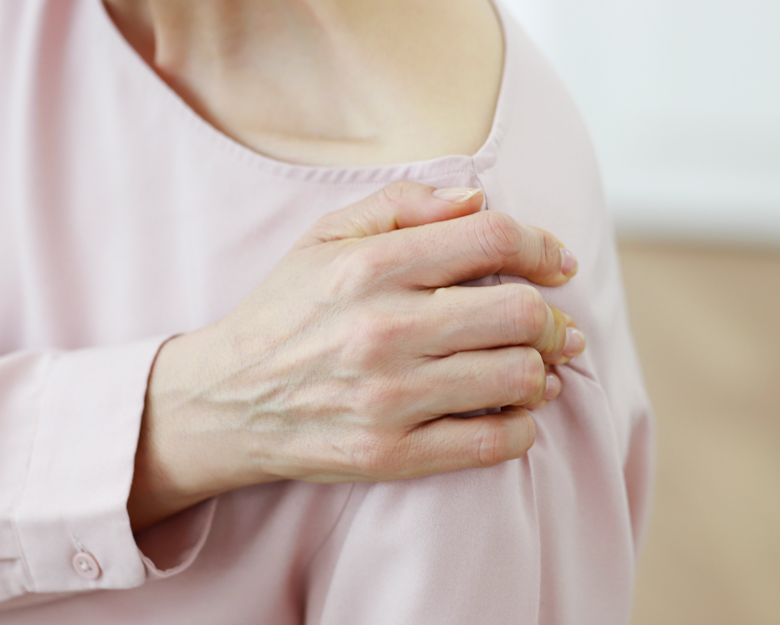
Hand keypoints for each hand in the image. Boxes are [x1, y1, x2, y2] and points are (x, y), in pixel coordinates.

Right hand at [129, 182, 584, 528]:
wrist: (221, 402)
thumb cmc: (284, 312)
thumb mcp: (324, 238)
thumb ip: (403, 204)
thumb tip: (478, 199)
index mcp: (370, 266)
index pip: (491, 239)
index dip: (541, 247)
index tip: (558, 264)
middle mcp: (382, 329)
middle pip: (518, 313)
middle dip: (552, 318)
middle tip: (555, 326)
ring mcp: (388, 398)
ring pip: (516, 379)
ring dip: (543, 374)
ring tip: (538, 370)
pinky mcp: (390, 454)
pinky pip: (491, 444)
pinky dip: (522, 429)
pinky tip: (514, 415)